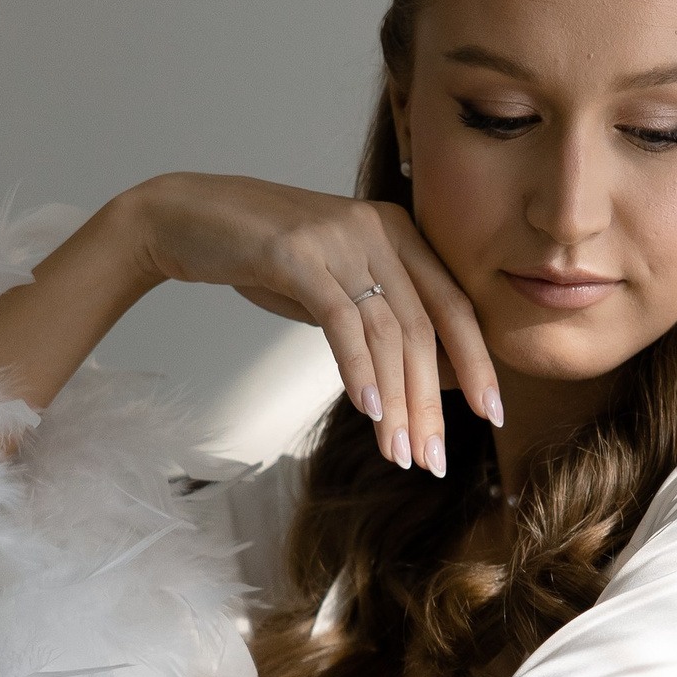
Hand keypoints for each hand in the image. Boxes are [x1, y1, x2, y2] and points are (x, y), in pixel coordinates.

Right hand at [131, 173, 502, 473]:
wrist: (186, 218)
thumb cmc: (263, 258)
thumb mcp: (335, 286)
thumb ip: (380, 321)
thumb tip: (432, 380)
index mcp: (399, 233)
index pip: (454, 306)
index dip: (477, 363)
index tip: (491, 416)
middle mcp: (379, 229)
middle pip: (425, 327)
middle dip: (433, 402)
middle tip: (435, 459)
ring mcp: (339, 238)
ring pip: (387, 333)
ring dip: (397, 402)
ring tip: (399, 454)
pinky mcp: (296, 253)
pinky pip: (341, 322)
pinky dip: (359, 371)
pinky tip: (369, 412)